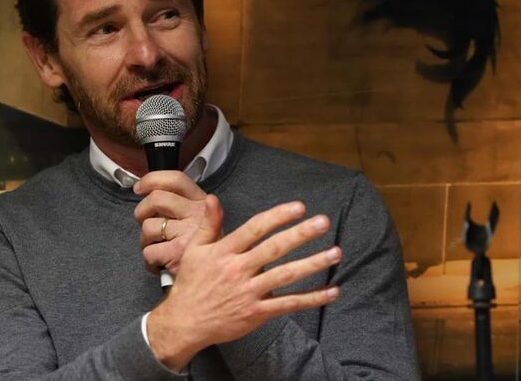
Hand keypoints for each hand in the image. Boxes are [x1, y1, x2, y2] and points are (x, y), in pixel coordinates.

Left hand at [133, 171, 207, 274]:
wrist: (214, 277)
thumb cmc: (204, 249)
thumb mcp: (203, 220)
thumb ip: (181, 204)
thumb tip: (148, 192)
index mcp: (201, 202)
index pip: (176, 179)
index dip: (152, 180)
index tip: (140, 187)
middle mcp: (197, 214)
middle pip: (156, 199)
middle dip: (141, 211)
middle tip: (145, 222)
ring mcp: (187, 233)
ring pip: (148, 227)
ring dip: (146, 240)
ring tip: (158, 247)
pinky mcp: (177, 253)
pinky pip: (148, 251)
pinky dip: (150, 260)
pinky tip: (160, 262)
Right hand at [146, 195, 340, 370]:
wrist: (185, 322)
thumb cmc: (191, 284)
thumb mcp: (195, 250)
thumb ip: (209, 224)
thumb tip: (214, 197)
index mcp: (225, 252)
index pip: (255, 228)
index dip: (277, 216)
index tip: (299, 207)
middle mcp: (238, 270)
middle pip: (274, 248)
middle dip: (300, 234)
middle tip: (323, 221)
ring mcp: (249, 292)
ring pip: (286, 276)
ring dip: (312, 264)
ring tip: (335, 252)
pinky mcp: (257, 313)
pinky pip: (289, 304)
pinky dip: (311, 298)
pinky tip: (332, 291)